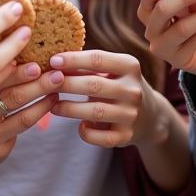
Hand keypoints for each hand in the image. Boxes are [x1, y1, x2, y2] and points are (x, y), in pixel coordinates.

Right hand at [0, 61, 64, 178]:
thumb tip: (11, 41)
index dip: (17, 68)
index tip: (37, 58)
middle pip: (13, 96)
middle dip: (39, 83)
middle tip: (58, 72)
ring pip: (23, 116)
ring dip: (44, 101)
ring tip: (58, 88)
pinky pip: (21, 131)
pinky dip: (39, 115)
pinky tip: (49, 104)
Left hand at [47, 50, 165, 148]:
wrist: (150, 116)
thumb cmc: (119, 86)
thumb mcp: (112, 71)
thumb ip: (87, 67)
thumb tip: (53, 62)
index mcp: (130, 66)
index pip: (98, 59)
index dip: (73, 59)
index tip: (52, 61)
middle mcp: (133, 90)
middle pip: (94, 85)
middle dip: (65, 84)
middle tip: (45, 84)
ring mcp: (131, 114)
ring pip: (95, 111)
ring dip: (69, 109)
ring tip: (52, 106)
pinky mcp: (126, 136)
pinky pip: (100, 137)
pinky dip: (85, 132)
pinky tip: (79, 126)